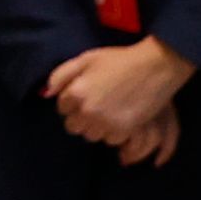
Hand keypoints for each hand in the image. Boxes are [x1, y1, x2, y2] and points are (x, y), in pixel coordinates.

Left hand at [44, 38, 195, 165]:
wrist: (155, 66)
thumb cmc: (119, 60)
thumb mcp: (86, 59)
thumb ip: (61, 76)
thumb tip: (46, 94)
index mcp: (76, 93)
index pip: (62, 109)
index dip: (72, 102)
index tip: (85, 95)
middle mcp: (87, 111)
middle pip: (73, 127)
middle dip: (81, 118)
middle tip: (96, 105)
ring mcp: (106, 123)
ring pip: (91, 135)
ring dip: (97, 127)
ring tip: (109, 110)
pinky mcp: (124, 131)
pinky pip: (110, 140)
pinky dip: (113, 132)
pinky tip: (121, 117)